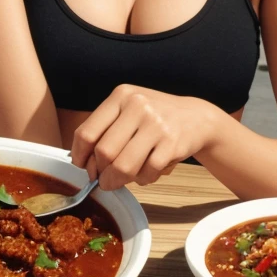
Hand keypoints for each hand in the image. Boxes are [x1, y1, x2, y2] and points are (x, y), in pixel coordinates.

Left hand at [71, 84, 216, 188]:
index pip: (87, 132)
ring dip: (118, 181)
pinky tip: (145, 172)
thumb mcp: (127, 109)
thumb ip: (105, 129)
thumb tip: (81, 162)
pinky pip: (146, 173)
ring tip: (119, 180)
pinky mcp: (172, 144)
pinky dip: (142, 180)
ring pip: (123, 166)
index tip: (82, 166)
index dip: (80, 156)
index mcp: (120, 96)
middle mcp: (137, 106)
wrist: (196, 117)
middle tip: (103, 179)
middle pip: (104, 152)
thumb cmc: (153, 117)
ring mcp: (156, 124)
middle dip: (100, 172)